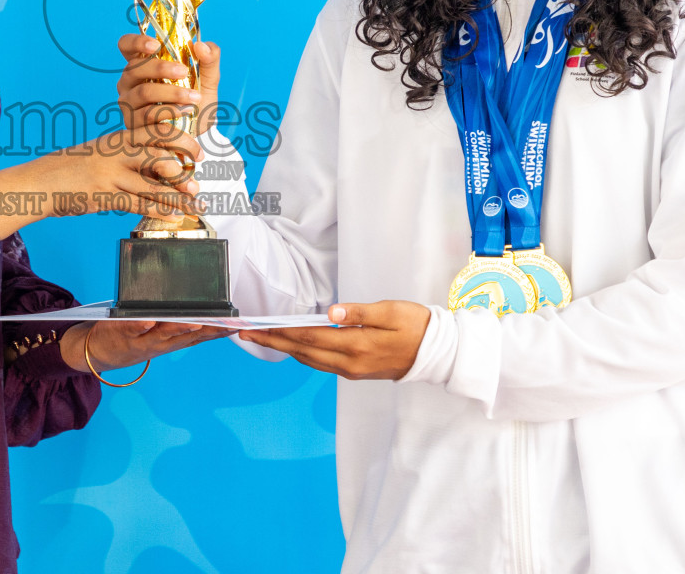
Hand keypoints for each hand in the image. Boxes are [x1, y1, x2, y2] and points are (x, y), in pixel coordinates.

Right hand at [0, 125, 204, 239]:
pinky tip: (174, 216)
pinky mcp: (104, 196)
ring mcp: (110, 174)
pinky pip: (138, 203)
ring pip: (153, 182)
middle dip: (185, 162)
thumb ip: (123, 156)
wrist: (39, 183)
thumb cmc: (69, 170)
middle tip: (201, 174)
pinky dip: (160, 210)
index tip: (197, 148)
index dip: (180, 137)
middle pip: (159, 151)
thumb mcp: (98, 154)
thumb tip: (153, 164)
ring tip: (196, 201)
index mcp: (117, 138)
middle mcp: (116, 152)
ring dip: (178, 193)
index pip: (155, 129)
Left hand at [61, 320, 229, 372]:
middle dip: (204, 329)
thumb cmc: (133, 337)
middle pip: (184, 336)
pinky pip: (131, 329)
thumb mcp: (158, 334)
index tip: (236, 326)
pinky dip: (139, 324)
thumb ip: (176, 323)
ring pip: (161, 333)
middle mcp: (159, 343)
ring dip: (177, 327)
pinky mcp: (120, 333)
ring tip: (192, 320)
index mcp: (170, 341)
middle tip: (221, 322)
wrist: (98, 353)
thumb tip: (199, 307)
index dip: (217, 333)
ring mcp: (140, 339)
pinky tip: (147, 319)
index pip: (198, 337)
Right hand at [116, 35, 221, 136]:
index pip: (126, 45)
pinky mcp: (134, 124)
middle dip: (160, 68)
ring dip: (171, 93)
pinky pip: (148, 114)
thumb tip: (201, 45)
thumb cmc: (196, 101)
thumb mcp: (208, 79)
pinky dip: (170, 110)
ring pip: (143, 92)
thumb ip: (209, 59)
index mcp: (142, 64)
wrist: (199, 134)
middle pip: (134, 68)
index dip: (136, 42)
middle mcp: (129, 82)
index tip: (156, 44)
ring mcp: (129, 103)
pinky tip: (187, 111)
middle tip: (184, 71)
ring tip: (194, 97)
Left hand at [238, 301, 430, 380]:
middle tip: (246, 334)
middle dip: (272, 342)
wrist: (438, 354)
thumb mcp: (391, 312)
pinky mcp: (355, 372)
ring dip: (284, 349)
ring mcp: (351, 370)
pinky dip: (302, 354)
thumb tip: (330, 312)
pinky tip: (293, 346)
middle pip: (302, 351)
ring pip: (309, 360)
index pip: (308, 336)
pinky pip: (320, 364)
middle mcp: (349, 363)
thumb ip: (359, 312)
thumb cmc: (417, 326)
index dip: (280, 331)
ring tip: (262, 338)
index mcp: (356, 345)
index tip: (258, 326)